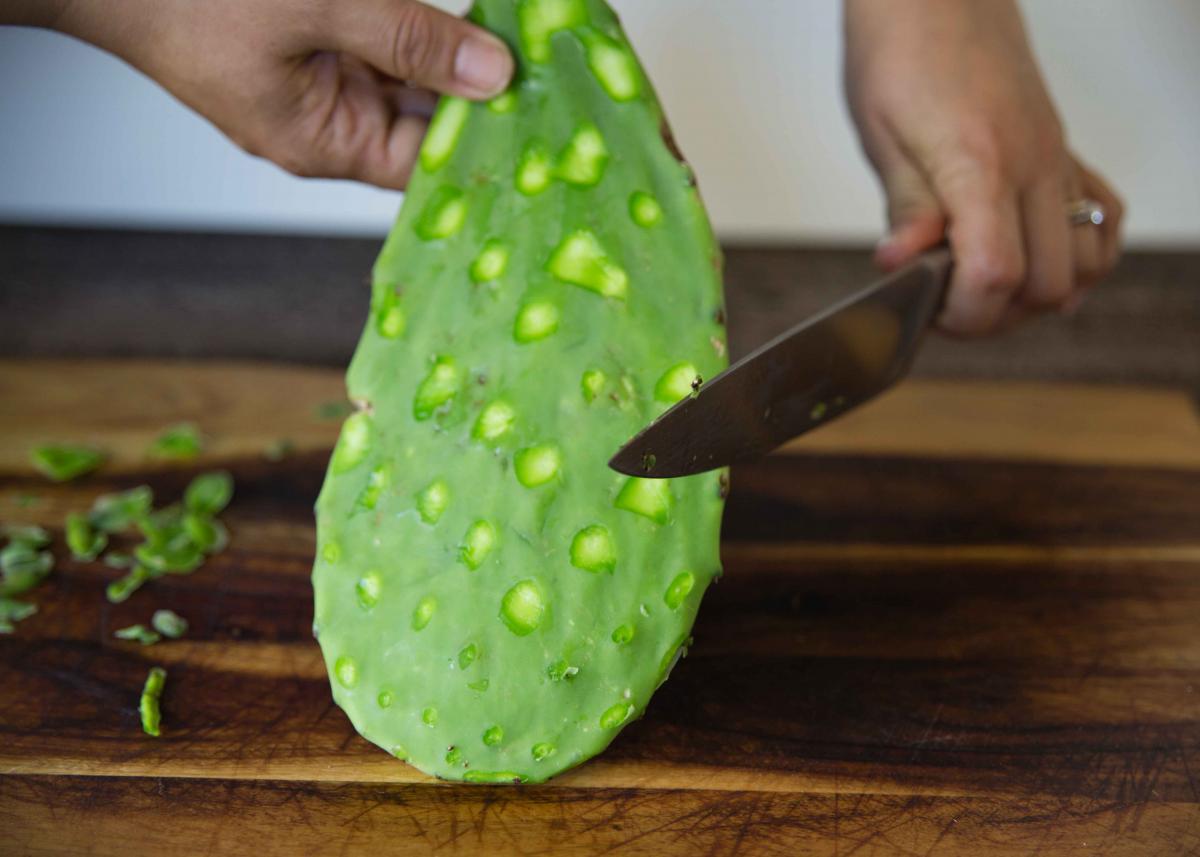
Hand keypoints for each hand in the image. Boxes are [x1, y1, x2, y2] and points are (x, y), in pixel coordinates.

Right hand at [40, 0, 513, 188]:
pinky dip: (414, 31)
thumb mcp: (318, 8)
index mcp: (322, 143)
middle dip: (479, 92)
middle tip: (547, 69)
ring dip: (450, 53)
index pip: (426, 163)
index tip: (545, 113)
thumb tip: (494, 72)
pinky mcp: (310, 42)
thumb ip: (410, 38)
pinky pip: (379, 45)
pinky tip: (464, 20)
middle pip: (423, 120)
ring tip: (515, 36)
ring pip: (406, 77)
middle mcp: (325, 123)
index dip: (485, 138)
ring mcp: (316, 82)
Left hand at [843, 0, 1123, 335]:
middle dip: (996, 314)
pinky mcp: (1064, 151)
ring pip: (1085, 262)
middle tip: (947, 304)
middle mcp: (1033, 165)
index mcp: (979, 164)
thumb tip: (900, 266)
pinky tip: (1034, 256)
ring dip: (1039, 293)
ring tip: (984, 285)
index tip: (931, 313)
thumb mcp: (882, 133)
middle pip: (1047, 283)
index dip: (966, 313)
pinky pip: (1104, 219)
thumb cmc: (901, 53)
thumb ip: (905, 206)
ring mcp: (1057, 158)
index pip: (996, 272)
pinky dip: (1081, 256)